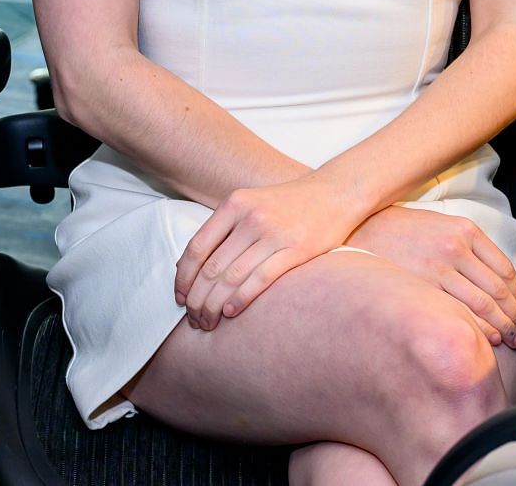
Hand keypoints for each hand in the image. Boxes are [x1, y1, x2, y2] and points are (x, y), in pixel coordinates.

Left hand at [175, 175, 363, 329]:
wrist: (335, 193)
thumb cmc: (288, 203)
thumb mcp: (250, 203)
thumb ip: (222, 228)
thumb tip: (188, 266)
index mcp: (234, 204)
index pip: (197, 247)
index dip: (183, 278)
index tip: (180, 299)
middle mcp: (251, 217)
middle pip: (212, 267)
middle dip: (198, 299)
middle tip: (194, 319)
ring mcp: (274, 232)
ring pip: (232, 277)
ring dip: (215, 305)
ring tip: (209, 322)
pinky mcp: (296, 249)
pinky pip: (261, 279)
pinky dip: (242, 298)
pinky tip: (231, 312)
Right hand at [348, 207, 515, 349]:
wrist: (360, 231)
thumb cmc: (400, 231)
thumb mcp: (440, 226)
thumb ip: (467, 248)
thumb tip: (494, 280)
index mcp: (465, 230)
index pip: (505, 269)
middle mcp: (456, 247)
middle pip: (498, 290)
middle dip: (515, 317)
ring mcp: (439, 267)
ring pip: (484, 304)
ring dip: (502, 327)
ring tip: (509, 341)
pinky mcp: (423, 285)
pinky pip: (460, 312)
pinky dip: (478, 329)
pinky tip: (486, 339)